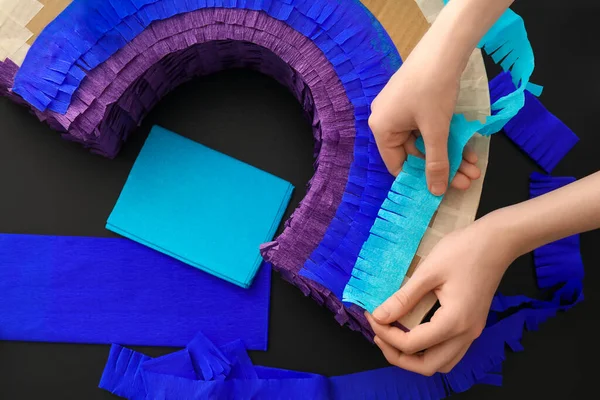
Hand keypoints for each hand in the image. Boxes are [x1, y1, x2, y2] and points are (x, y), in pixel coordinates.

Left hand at [365, 214, 517, 375]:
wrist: (496, 241)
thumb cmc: (463, 250)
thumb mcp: (428, 271)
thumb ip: (403, 298)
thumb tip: (379, 316)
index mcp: (454, 321)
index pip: (412, 344)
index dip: (386, 334)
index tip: (371, 317)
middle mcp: (466, 334)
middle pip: (428, 366)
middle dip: (398, 356)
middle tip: (378, 335)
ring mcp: (472, 331)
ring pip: (441, 363)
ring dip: (415, 358)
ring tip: (393, 339)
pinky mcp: (473, 325)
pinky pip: (450, 352)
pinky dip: (429, 350)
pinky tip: (414, 334)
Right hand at [369, 39, 479, 195]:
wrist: (444, 48)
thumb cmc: (433, 90)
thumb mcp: (436, 130)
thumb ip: (436, 163)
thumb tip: (436, 192)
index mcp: (381, 129)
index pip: (397, 165)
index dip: (419, 179)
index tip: (442, 190)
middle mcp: (386, 120)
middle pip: (415, 154)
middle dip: (443, 167)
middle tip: (467, 180)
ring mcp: (400, 109)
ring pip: (425, 141)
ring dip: (449, 155)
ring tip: (473, 168)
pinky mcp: (414, 101)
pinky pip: (428, 127)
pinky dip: (446, 138)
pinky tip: (467, 149)